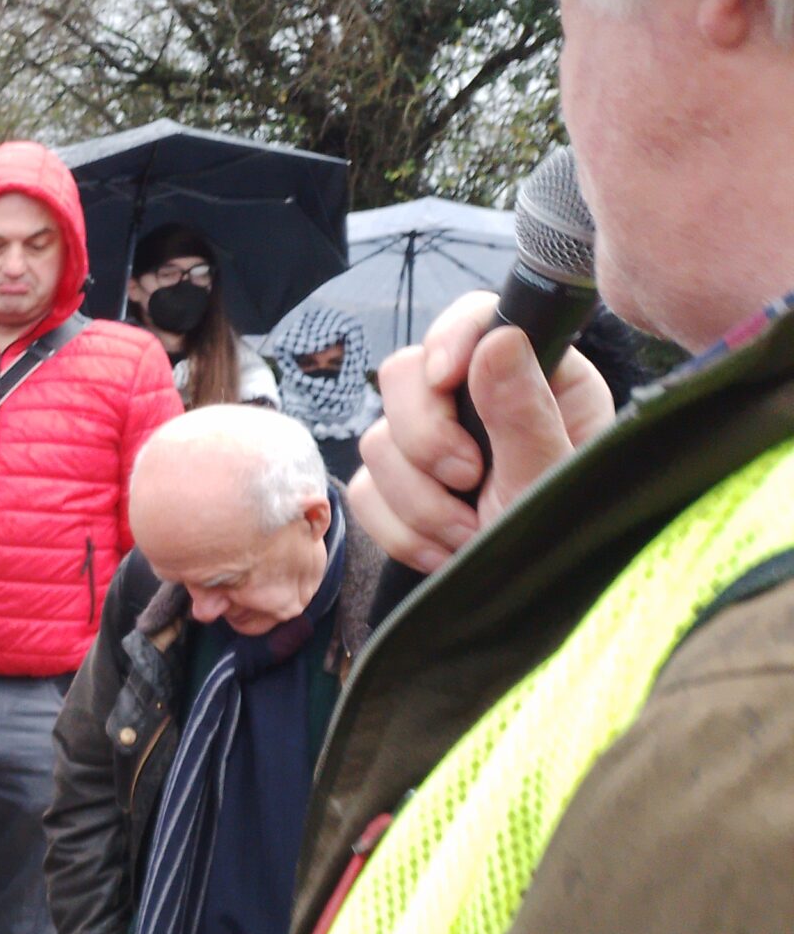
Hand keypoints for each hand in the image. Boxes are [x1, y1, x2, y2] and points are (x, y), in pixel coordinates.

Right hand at [350, 293, 614, 573]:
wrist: (540, 613)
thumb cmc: (568, 542)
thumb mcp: (551, 479)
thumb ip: (523, 412)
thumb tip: (497, 339)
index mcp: (535, 380)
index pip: (476, 319)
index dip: (448, 340)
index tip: (445, 377)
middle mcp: (478, 404)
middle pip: (402, 377)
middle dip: (425, 438)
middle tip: (469, 479)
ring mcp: (433, 447)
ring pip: (377, 441)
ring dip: (420, 500)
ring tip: (468, 533)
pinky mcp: (400, 489)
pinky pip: (364, 491)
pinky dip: (399, 530)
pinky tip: (444, 551)